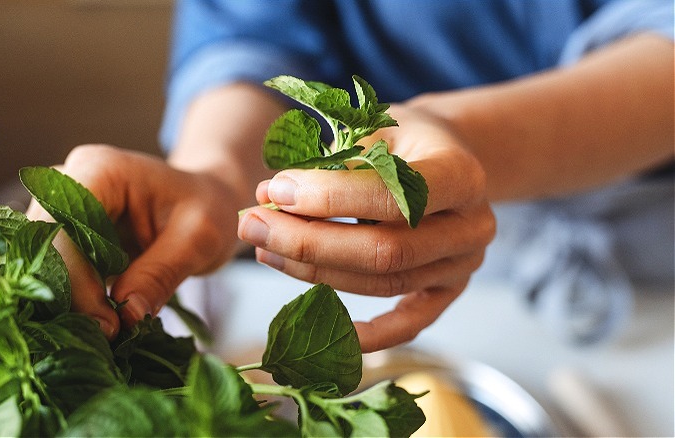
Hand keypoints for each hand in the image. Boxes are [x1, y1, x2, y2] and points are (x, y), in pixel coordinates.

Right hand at [27, 144, 242, 338]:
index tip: (107, 324)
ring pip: (42, 265)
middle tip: (108, 336)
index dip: (74, 279)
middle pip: (43, 247)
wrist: (206, 201)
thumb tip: (126, 316)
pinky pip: (53, 274)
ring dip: (68, 304)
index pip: (62, 226)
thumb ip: (160, 274)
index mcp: (99, 170)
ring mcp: (60, 210)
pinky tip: (100, 324)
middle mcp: (67, 184)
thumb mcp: (198, 239)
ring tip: (107, 333)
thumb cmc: (207, 210)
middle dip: (69, 297)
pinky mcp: (63, 238)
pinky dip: (73, 303)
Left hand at [237, 104, 495, 351]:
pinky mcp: (448, 291)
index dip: (329, 198)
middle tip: (252, 225)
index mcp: (461, 174)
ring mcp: (463, 265)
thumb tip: (268, 198)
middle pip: (385, 251)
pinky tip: (322, 328)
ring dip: (315, 273)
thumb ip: (329, 162)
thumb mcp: (374, 128)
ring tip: (264, 249)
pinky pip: (410, 324)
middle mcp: (472, 226)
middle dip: (308, 242)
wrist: (446, 154)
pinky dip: (369, 334)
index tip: (275, 190)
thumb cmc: (402, 138)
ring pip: (384, 284)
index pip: (393, 197)